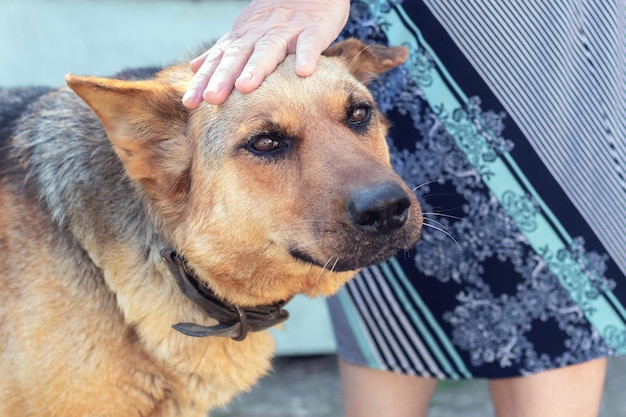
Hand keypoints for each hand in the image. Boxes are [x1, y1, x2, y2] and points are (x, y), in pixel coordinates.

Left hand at [182, 0, 349, 107]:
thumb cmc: (277, 19)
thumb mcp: (246, 32)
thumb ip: (223, 51)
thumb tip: (194, 67)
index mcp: (243, 38)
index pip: (219, 60)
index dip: (204, 80)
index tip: (190, 102)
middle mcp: (260, 34)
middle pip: (239, 56)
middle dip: (224, 77)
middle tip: (211, 97)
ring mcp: (286, 32)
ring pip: (268, 49)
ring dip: (256, 68)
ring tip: (245, 87)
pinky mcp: (312, 31)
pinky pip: (308, 44)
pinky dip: (305, 56)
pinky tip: (303, 72)